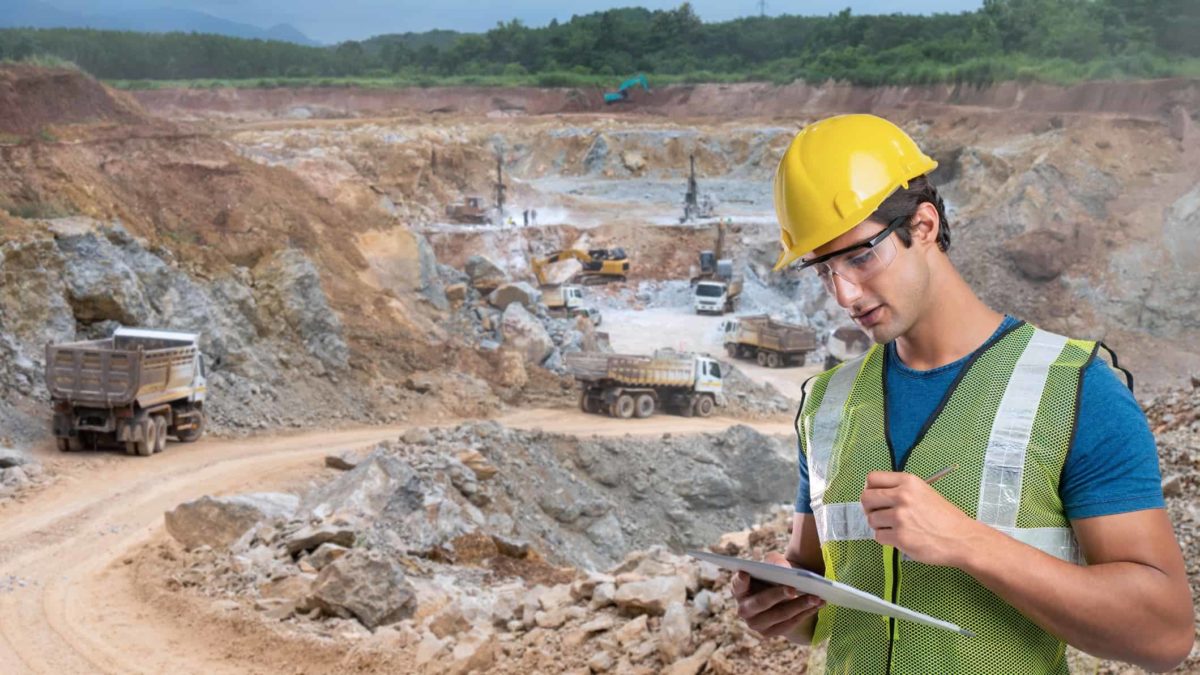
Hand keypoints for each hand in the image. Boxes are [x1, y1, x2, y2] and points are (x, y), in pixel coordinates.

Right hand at [732, 552, 823, 641]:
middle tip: (793, 588)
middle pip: (760, 602)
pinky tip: (818, 604)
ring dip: (799, 605)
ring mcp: (756, 624)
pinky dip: (805, 613)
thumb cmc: (774, 574)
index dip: (740, 580)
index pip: (737, 584)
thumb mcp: (773, 563)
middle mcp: (743, 609)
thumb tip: (785, 570)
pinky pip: (789, 624)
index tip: (745, 573)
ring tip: (815, 597)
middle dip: (777, 595)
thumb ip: (776, 562)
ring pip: (779, 615)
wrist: (781, 593)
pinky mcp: (769, 633)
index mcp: (739, 589)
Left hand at [861, 471, 981, 565]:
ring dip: (880, 526)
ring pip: (871, 520)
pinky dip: (886, 539)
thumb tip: (874, 495)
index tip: (875, 498)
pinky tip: (901, 538)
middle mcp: (902, 496)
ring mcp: (900, 517)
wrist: (961, 538)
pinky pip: (878, 536)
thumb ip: (900, 490)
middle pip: (865, 498)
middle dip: (869, 508)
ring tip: (896, 528)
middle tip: (880, 515)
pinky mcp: (900, 537)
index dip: (869, 489)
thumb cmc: (944, 517)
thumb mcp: (923, 492)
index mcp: (908, 482)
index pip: (872, 479)